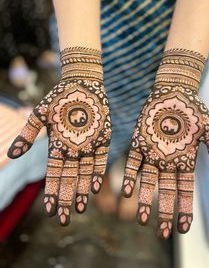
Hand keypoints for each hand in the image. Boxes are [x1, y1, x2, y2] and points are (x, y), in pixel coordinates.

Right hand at [8, 47, 111, 225]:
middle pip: (69, 179)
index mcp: (57, 147)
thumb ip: (28, 135)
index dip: (51, 192)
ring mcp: (89, 146)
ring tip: (79, 209)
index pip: (53, 175)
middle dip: (66, 199)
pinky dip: (96, 173)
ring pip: (84, 174)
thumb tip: (12, 154)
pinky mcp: (103, 139)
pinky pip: (100, 160)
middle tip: (64, 219)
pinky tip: (93, 188)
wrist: (81, 83)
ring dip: (81, 191)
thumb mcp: (40, 115)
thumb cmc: (58, 98)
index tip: (50, 210)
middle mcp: (73, 150)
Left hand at [122, 49, 208, 238]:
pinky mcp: (139, 142)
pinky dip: (132, 176)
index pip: (186, 191)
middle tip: (162, 233)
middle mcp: (168, 161)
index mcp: (185, 161)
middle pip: (167, 191)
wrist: (174, 91)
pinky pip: (134, 163)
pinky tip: (128, 191)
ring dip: (145, 200)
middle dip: (165, 212)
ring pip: (148, 181)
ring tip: (142, 220)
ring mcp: (153, 153)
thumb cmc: (194, 111)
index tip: (182, 230)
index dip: (184, 210)